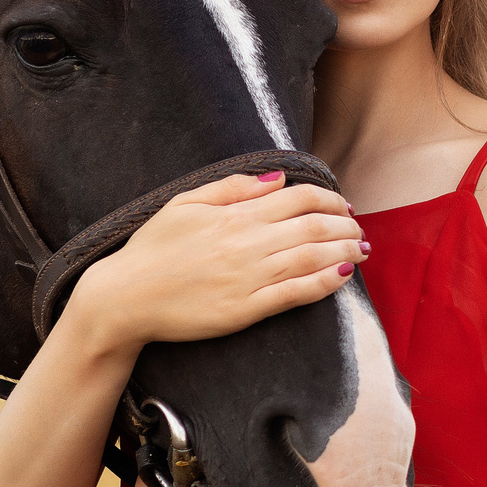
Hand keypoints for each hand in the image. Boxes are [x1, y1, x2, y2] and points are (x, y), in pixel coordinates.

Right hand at [64, 172, 365, 350]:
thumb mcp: (184, 203)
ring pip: (312, 258)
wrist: (125, 298)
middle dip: (345, 225)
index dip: (329, 200)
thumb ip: (232, 187)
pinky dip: (326, 282)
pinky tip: (343, 274)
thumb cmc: (152, 249)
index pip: (298, 198)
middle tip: (359, 228)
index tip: (343, 205)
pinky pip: (297, 293)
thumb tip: (278, 176)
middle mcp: (247, 244)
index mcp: (234, 215)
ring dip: (344, 251)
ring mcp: (249, 278)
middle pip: (313, 227)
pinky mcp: (246, 310)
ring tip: (361, 249)